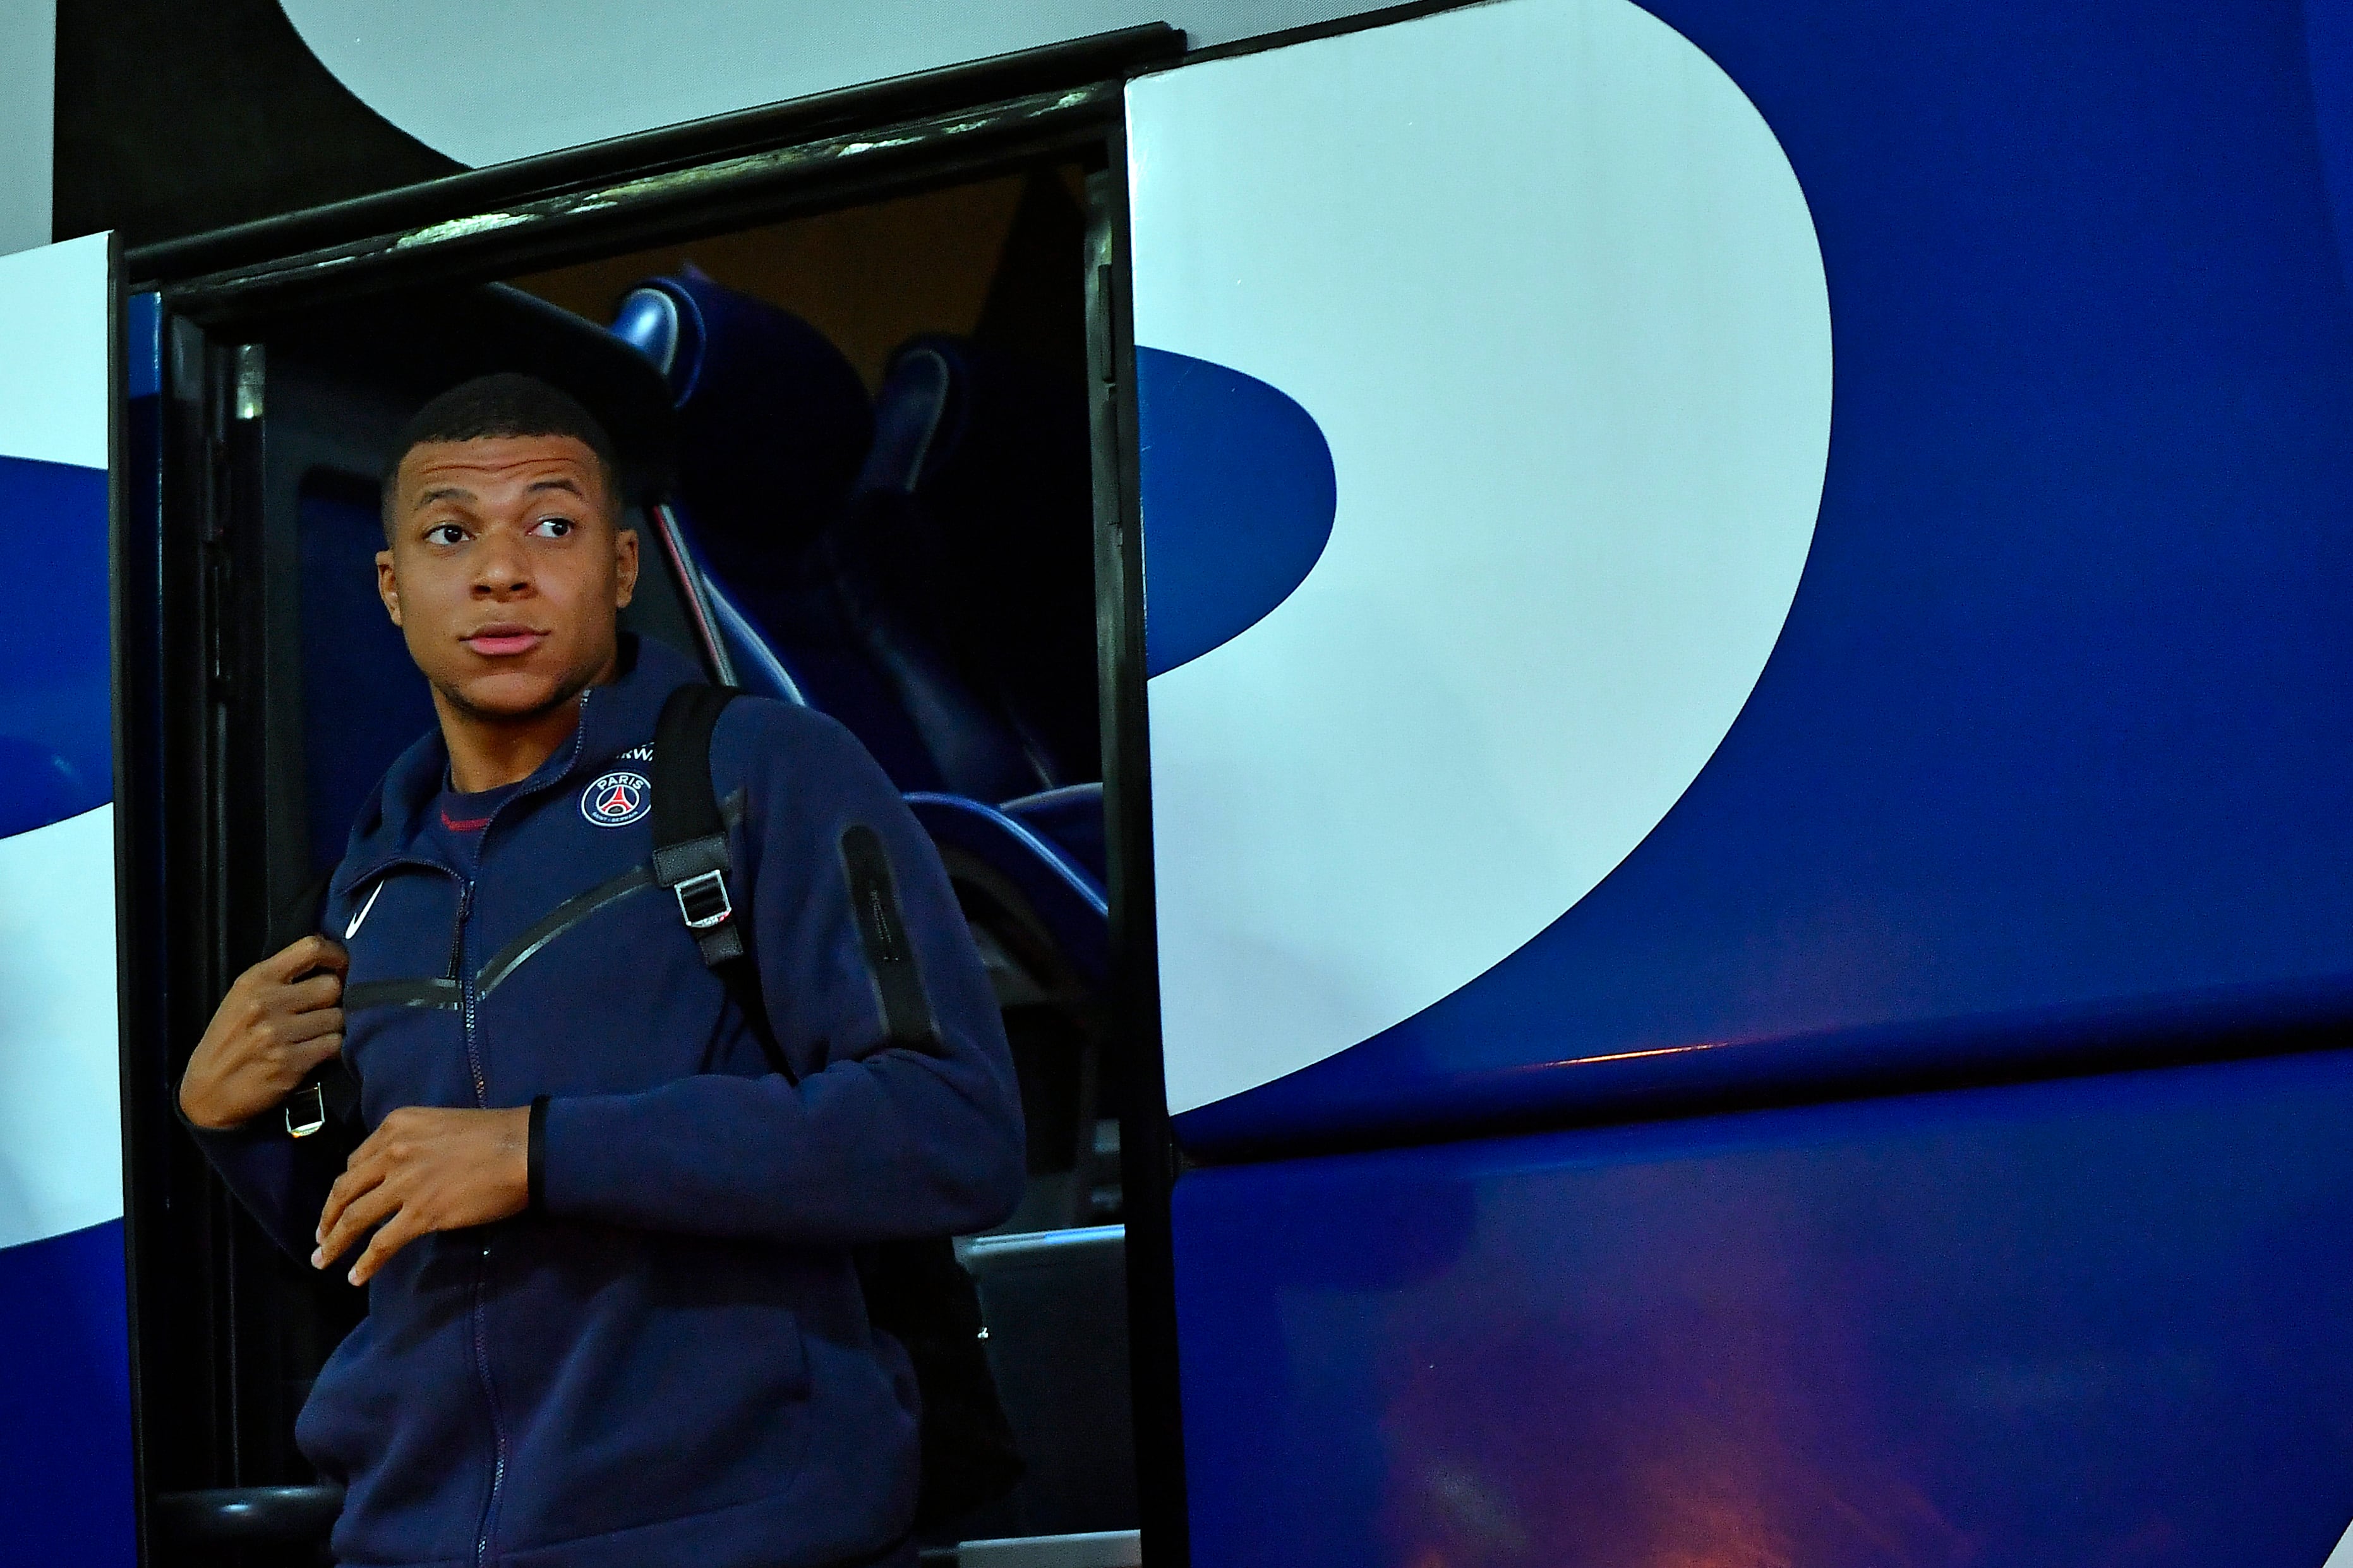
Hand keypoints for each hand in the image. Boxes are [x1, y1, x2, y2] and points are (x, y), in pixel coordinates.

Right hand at [180, 934, 348, 1129]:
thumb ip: (282, 979)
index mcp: (256, 979)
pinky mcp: (290, 1062)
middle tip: (327, 1010)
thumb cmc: (229, 1040)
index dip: (336, 955)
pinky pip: (334, 1045)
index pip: (311, 947)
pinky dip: (332, 1048)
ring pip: (338, 1017)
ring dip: (334, 1027)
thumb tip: (332, 964)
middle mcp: (267, 1002)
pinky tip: (317, 1052)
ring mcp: (278, 1033)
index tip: (342, 967)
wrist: (206, 1091)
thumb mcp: (244, 997)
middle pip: (332, 986)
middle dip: (337, 999)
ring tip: (318, 1033)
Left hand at [313, 1105, 531, 1284]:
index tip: (339, 1205)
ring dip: (335, 1242)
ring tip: (323, 1260)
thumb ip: (413, 1144)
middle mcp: (392, 1152)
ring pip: (355, 1217)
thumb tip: (403, 1173)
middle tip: (320, 1237)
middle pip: (346, 1190)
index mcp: (396, 1127)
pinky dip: (365, 1263)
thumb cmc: (494, 1135)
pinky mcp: (421, 1214)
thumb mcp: (441, 1126)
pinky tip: (356, 1277)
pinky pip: (382, 1243)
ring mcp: (405, 1184)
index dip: (344, 1188)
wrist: (526, 1149)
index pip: (356, 1161)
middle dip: (327, 1217)